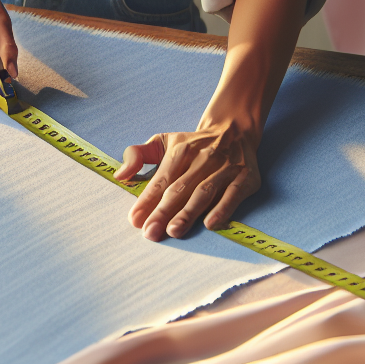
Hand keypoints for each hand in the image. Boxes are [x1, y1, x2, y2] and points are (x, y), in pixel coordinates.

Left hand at [113, 122, 260, 239]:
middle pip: (180, 189)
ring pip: (204, 193)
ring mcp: (224, 169)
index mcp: (180, 151)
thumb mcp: (163, 142)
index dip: (147, 200)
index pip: (161, 179)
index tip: (134, 219)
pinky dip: (222, 209)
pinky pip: (233, 195)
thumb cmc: (192, 144)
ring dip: (189, 212)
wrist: (233, 130)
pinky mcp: (244, 178)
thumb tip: (119, 175)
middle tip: (150, 232)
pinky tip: (210, 224)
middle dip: (163, 211)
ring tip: (173, 230)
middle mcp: (202, 159)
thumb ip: (138, 155)